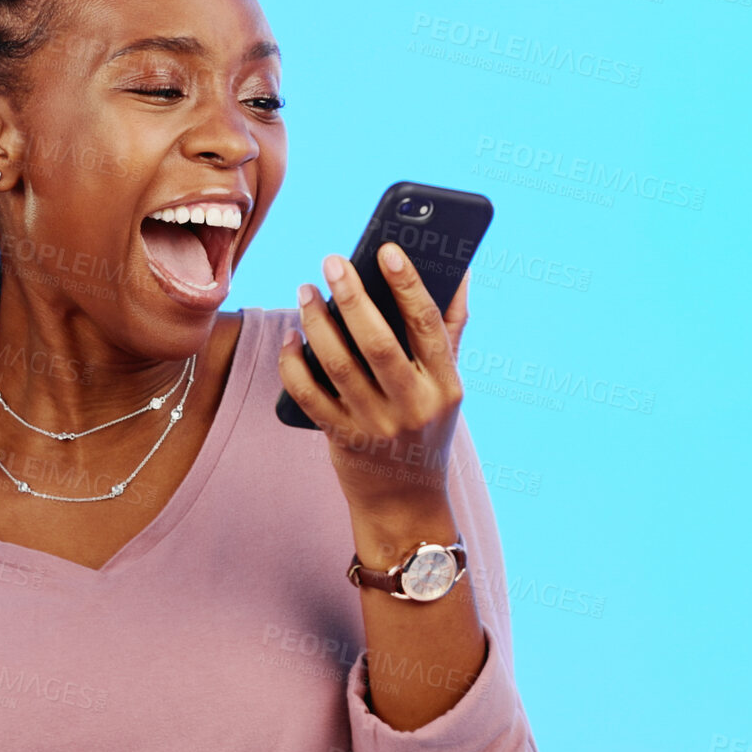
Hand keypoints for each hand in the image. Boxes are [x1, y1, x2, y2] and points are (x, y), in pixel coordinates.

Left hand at [276, 245, 471, 517]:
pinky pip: (309, 396)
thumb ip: (450, 330)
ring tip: (306, 291)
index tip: (386, 248)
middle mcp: (413, 406)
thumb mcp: (447, 385)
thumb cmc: (425, 428)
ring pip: (338, 364)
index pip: (427, 325)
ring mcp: (376, 426)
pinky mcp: (343, 441)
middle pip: (378, 342)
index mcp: (445, 385)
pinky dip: (293, 364)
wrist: (406, 503)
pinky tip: (290, 339)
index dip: (408, 284)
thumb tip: (461, 272)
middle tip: (331, 260)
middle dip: (352, 296)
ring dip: (317, 323)